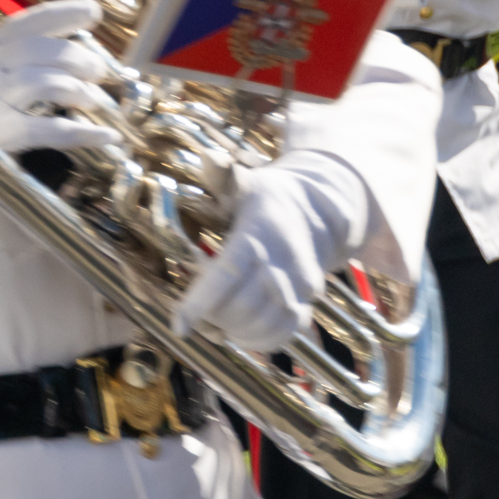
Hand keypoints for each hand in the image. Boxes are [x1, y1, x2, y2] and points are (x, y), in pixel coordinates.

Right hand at [0, 0, 124, 159]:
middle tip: (101, 71)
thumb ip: (18, 55)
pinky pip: (52, 131)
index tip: (92, 13)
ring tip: (98, 101)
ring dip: (82, 91)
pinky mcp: (4, 136)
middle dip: (80, 57)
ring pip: (49, 84)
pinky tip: (108, 136)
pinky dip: (86, 133)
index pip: (28, 22)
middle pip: (42, 50)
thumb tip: (76, 47)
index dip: (64, 13)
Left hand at [171, 164, 357, 348]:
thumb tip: (209, 157)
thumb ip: (223, 175)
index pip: (228, 273)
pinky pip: (284, 335)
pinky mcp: (309, 302)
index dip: (201, 303)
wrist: (320, 211)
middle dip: (211, 319)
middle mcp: (284, 260)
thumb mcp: (245, 182)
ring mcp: (301, 285)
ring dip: (232, 332)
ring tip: (215, 323)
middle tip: (195, 315)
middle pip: (241, 307)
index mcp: (260, 232)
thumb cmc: (267, 199)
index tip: (178, 326)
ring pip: (263, 325)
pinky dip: (257, 341)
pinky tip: (239, 332)